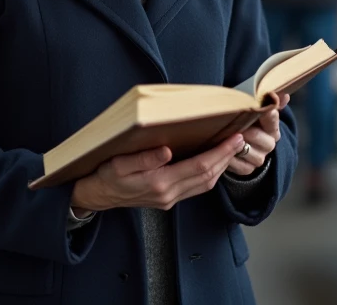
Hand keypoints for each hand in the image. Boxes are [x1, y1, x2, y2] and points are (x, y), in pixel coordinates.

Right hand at [69, 133, 245, 215]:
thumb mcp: (118, 164)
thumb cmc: (105, 176)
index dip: (220, 152)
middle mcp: (169, 194)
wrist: (97, 196)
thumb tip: (166, 151)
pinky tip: (212, 162)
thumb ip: (143, 158)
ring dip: (221, 167)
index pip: (199, 167)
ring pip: (205, 184)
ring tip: (230, 148)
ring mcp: (169, 199)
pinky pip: (196, 187)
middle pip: (208, 176)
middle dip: (226, 157)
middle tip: (239, 140)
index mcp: (159, 183)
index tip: (233, 138)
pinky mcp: (168, 199)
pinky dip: (210, 174)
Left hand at [226, 93, 288, 175]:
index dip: (266, 114)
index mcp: (273, 128)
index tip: (259, 108)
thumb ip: (270, 101)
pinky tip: (223, 151)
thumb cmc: (248, 121)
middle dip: (246, 130)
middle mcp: (269, 144)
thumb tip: (285, 95)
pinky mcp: (248, 169)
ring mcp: (259, 158)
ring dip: (237, 145)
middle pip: (259, 137)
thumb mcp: (257, 110)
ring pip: (249, 152)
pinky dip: (231, 159)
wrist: (241, 143)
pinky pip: (240, 166)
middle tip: (234, 124)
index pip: (272, 120)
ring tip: (226, 136)